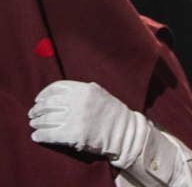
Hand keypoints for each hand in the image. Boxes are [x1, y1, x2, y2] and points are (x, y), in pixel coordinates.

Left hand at [29, 80, 148, 168]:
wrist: (124, 132)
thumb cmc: (112, 113)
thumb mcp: (99, 94)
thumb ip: (81, 90)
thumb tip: (56, 93)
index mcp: (85, 89)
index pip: (57, 87)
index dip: (44, 94)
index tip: (38, 99)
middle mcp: (79, 102)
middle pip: (49, 104)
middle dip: (37, 109)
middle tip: (33, 114)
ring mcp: (77, 119)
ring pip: (47, 119)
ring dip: (37, 123)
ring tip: (34, 125)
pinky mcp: (74, 135)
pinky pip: (49, 135)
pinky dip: (40, 136)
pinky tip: (37, 136)